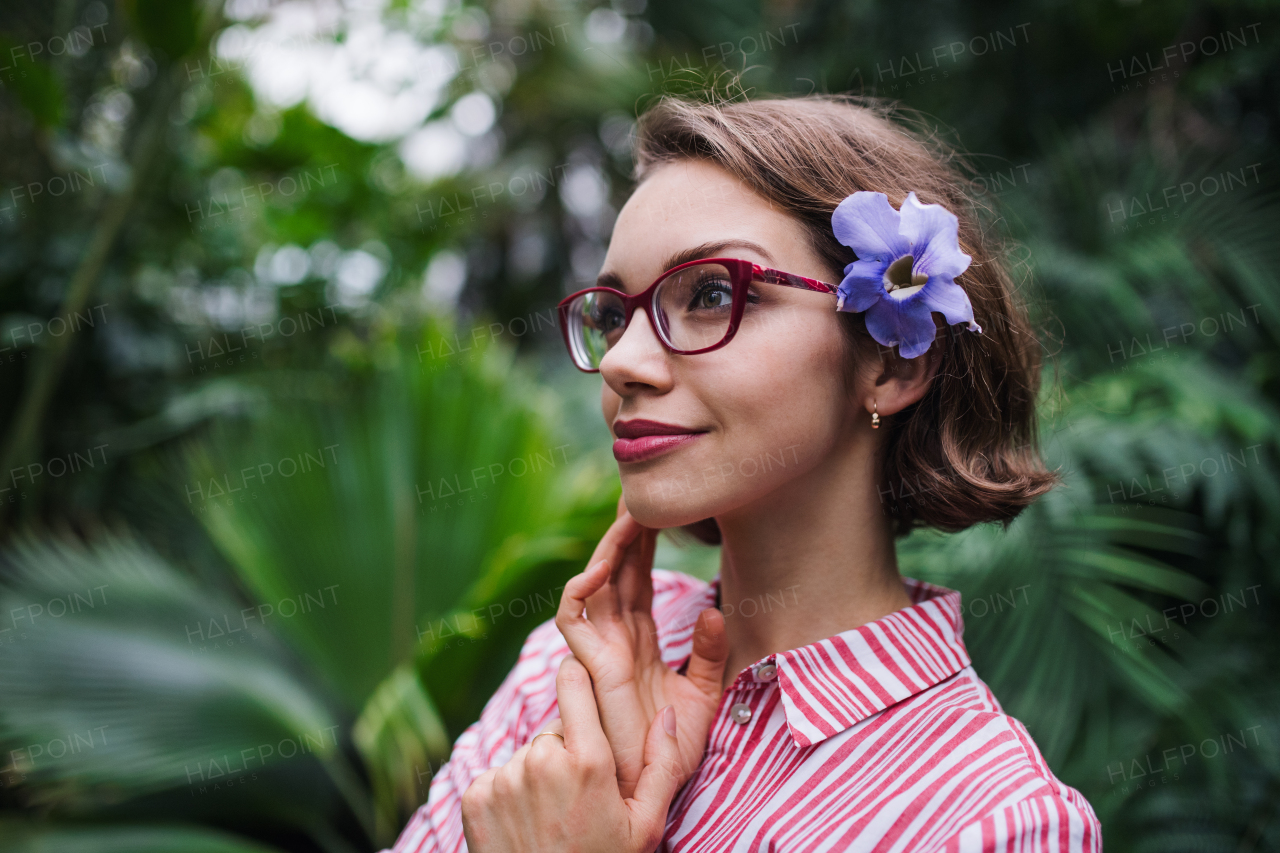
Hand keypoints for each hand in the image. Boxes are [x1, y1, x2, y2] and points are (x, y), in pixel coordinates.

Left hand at [461, 655, 682, 852]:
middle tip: (577, 793)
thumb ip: (661, 765)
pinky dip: (509, 793)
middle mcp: (541, 760)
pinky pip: (498, 776)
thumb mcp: (645, 826)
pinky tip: (526, 823)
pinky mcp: (476, 796)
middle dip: (567, 748)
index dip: (580, 679)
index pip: (575, 682)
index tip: (584, 682)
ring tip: (552, 815)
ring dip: (538, 773)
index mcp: (587, 761)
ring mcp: (504, 778)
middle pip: (555, 728)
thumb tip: (667, 713)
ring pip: (527, 754)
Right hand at [555, 496, 728, 799]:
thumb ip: (709, 653)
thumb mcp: (703, 694)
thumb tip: (717, 612)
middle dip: (626, 530)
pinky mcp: (588, 662)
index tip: (664, 507)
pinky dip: (583, 585)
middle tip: (643, 492)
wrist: (653, 786)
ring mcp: (598, 647)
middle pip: (617, 570)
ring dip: (609, 546)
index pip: (640, 577)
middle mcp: (614, 637)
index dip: (646, 542)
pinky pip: (573, 615)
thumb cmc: (670, 748)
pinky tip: (606, 562)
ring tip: (630, 514)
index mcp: (638, 640)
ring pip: (595, 582)